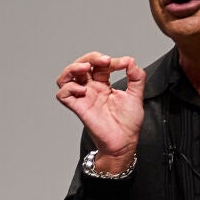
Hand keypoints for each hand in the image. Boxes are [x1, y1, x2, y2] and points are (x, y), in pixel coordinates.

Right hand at [55, 52, 145, 166]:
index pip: (98, 65)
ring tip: (85, 68)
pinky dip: (69, 88)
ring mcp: (83, 98)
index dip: (109, 60)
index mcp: (103, 84)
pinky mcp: (78, 108)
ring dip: (73, 68)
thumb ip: (136, 76)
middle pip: (79, 66)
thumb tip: (130, 60)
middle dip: (90, 58)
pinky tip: (83, 90)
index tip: (124, 64)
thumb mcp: (136, 95)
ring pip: (65, 77)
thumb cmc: (128, 122)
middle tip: (104, 61)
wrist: (124, 142)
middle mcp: (90, 89)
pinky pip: (63, 95)